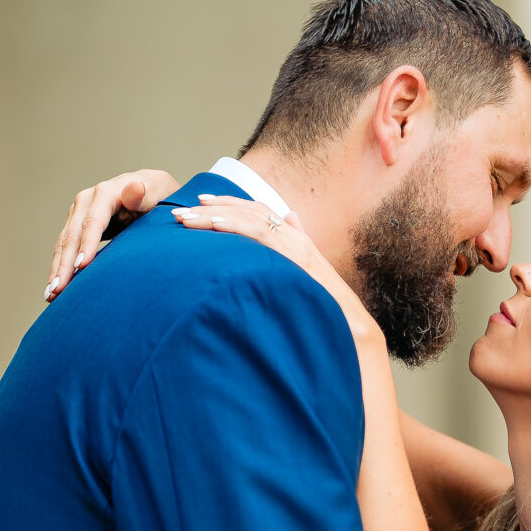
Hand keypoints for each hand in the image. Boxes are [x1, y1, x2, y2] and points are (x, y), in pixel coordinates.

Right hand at [46, 168, 179, 300]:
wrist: (153, 191)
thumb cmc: (160, 195)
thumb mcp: (159, 191)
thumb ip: (144, 195)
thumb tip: (135, 187)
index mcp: (107, 192)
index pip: (94, 220)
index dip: (88, 243)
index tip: (82, 266)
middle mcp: (88, 200)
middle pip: (73, 234)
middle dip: (65, 263)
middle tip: (59, 290)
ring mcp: (80, 212)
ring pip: (64, 244)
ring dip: (58, 270)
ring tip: (52, 295)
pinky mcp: (77, 225)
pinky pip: (66, 248)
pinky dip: (61, 268)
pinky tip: (56, 289)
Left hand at [171, 195, 378, 344]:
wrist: (349, 326)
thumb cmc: (324, 309)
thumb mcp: (302, 281)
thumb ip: (293, 253)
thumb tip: (288, 222)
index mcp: (294, 239)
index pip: (256, 211)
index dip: (227, 205)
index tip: (199, 204)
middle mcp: (294, 236)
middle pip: (248, 210)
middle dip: (213, 208)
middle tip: (180, 211)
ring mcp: (296, 243)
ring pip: (249, 217)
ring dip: (215, 216)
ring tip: (186, 219)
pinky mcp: (295, 255)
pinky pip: (260, 233)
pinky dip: (235, 225)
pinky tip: (212, 225)